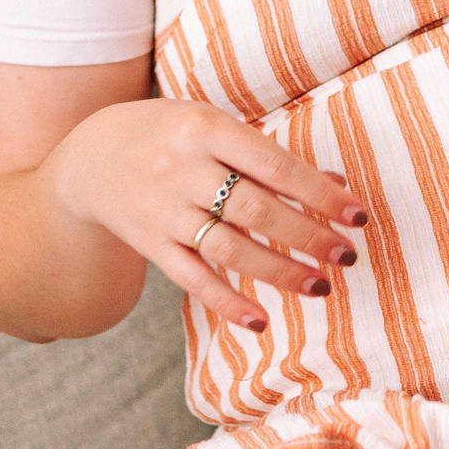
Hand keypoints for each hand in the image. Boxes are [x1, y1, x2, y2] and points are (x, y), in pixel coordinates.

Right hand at [48, 97, 368, 330]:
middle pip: (254, 210)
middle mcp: (182, 169)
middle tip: (347, 256)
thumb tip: (337, 183)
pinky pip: (191, 277)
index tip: (358, 217)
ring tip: (321, 287)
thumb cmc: (174, 136)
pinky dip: (226, 302)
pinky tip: (261, 321)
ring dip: (279, 272)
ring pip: (227, 249)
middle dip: (307, 237)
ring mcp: (162, 210)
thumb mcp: (216, 127)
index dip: (320, 194)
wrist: (90, 155)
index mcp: (206, 129)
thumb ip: (270, 156)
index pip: (274, 166)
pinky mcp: (148, 243)